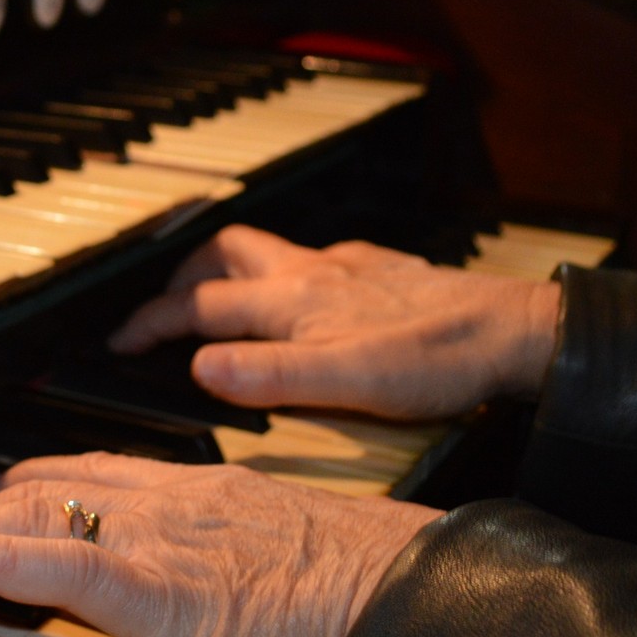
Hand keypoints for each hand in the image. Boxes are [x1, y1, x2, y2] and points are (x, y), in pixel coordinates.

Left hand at [0, 452, 437, 636]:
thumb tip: (178, 600)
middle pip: (36, 491)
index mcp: (191, 496)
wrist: (420, 604)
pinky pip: (61, 564)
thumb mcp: (269, 569)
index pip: (77, 483)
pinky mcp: (163, 589)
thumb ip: (213, 569)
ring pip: (30, 518)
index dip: (4, 502)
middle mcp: (164, 502)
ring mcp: (159, 539)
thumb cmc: (363, 598)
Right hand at [107, 225, 559, 418]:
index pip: (200, 306)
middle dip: (184, 276)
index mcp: (293, 300)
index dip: (150, 322)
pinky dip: (291, 278)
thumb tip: (197, 367)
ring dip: (235, 272)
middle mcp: (314, 272)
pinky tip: (311, 307)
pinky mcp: (383, 271)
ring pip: (271, 253)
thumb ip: (268, 376)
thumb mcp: (347, 384)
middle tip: (166, 309)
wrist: (518, 332)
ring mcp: (349, 266)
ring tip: (225, 304)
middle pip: (226, 252)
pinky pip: (318, 262)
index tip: (118, 342)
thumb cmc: (440, 361)